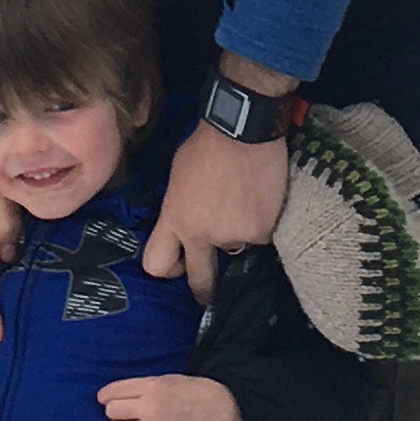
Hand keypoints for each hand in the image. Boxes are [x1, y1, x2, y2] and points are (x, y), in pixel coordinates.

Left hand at [101, 373, 242, 420]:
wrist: (219, 410)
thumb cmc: (191, 391)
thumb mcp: (164, 379)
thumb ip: (140, 387)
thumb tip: (113, 397)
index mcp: (151, 387)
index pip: (112, 391)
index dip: (105, 396)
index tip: (106, 399)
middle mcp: (150, 408)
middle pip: (111, 412)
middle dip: (114, 412)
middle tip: (124, 413)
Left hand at [140, 85, 290, 299]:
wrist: (244, 129)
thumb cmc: (206, 143)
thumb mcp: (178, 178)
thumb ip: (180, 208)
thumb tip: (188, 221)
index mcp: (174, 219)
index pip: (156, 265)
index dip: (169, 269)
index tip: (180, 266)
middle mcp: (201, 235)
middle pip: (200, 282)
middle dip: (205, 290)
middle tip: (211, 291)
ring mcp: (234, 236)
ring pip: (237, 249)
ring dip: (239, 234)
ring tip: (245, 202)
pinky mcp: (262, 231)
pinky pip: (262, 236)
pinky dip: (262, 222)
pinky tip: (262, 198)